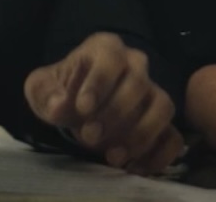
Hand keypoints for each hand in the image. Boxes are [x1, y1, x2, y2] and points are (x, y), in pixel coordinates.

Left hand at [24, 32, 183, 174]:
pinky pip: (174, 136)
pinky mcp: (161, 121)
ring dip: (141, 134)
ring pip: (164, 107)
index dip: (99, 83)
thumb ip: (46, 93)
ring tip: (113, 157)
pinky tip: (134, 168)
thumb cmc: (61, 90)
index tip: (82, 108)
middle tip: (89, 136)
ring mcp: (153, 92)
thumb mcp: (42, 87)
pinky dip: (159, 155)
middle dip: (115, 113)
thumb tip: (58, 107)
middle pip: (139, 83)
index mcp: (106, 48)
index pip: (111, 58)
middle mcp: (136, 65)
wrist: (76, 106)